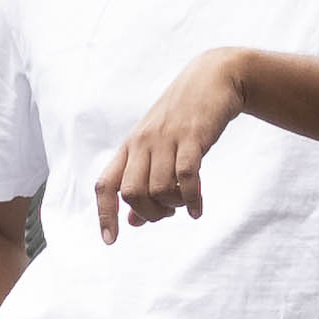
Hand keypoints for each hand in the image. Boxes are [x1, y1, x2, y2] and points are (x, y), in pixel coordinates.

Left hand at [99, 53, 255, 236]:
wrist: (213, 78)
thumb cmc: (183, 119)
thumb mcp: (157, 147)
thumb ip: (143, 182)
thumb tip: (132, 222)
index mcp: (130, 147)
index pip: (106, 184)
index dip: (105, 214)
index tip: (111, 240)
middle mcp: (143, 143)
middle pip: (133, 193)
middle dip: (149, 213)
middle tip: (167, 212)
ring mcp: (167, 139)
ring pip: (159, 189)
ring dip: (173, 206)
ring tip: (185, 204)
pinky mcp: (193, 136)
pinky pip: (187, 177)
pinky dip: (192, 200)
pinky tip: (198, 209)